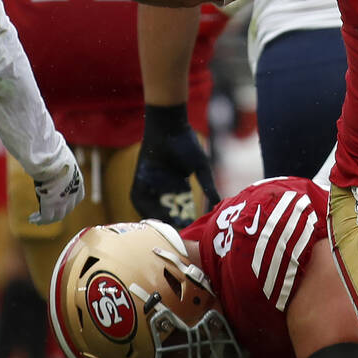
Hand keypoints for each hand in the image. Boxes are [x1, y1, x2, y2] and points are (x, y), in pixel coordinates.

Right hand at [29, 151, 83, 224]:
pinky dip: (39, 220)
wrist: (52, 160)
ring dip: (47, 219)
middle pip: (67, 209)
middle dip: (57, 213)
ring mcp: (63, 201)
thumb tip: (50, 157)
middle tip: (47, 214)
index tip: (60, 204)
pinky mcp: (51, 205)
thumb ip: (58, 165)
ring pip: (57, 216)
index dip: (68, 203)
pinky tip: (32, 219)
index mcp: (79, 183)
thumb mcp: (62, 160)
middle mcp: (73, 194)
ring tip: (36, 219)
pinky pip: (45, 217)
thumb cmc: (55, 154)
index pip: (76, 199)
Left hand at [131, 104, 219, 226]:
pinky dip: (143, 207)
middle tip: (177, 229)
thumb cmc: (187, 144)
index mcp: (180, 182)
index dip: (186, 215)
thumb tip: (219, 201)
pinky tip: (150, 216)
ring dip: (158, 215)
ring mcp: (152, 182)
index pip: (182, 204)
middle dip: (172, 218)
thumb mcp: (201, 168)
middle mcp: (165, 185)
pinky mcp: (140, 178)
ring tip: (165, 226)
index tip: (190, 225)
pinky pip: (138, 197)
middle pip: (167, 207)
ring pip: (153, 205)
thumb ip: (208, 186)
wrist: (168, 128)